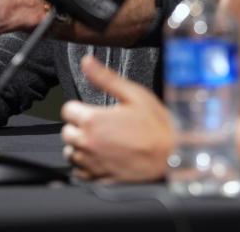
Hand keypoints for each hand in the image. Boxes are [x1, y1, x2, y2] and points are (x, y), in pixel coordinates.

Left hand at [60, 55, 172, 182]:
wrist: (172, 154)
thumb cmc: (157, 126)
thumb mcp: (133, 94)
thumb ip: (105, 78)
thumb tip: (87, 62)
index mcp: (93, 120)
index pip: (67, 110)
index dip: (79, 107)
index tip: (91, 109)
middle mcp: (88, 143)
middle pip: (67, 131)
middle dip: (79, 126)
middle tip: (99, 124)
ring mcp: (92, 163)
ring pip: (71, 152)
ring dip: (81, 145)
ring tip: (101, 140)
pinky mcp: (99, 177)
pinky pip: (80, 171)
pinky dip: (86, 164)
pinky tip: (101, 156)